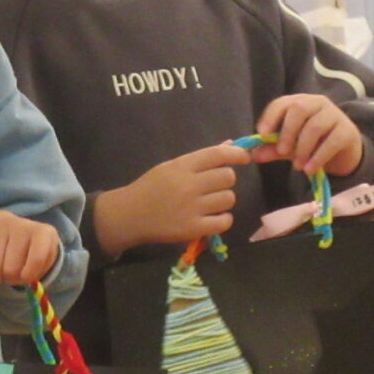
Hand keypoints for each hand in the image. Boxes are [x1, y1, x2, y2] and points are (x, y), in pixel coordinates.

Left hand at [0, 211, 62, 286]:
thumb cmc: (1, 250)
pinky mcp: (44, 233)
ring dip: (13, 279)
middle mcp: (1, 218)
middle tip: (1, 275)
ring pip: (11, 268)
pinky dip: (29, 277)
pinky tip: (28, 274)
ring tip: (15, 273)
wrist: (33, 243)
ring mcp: (23, 224)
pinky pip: (33, 264)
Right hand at [93, 142, 250, 255]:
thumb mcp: (170, 167)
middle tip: (213, 186)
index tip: (243, 157)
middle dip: (224, 180)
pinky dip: (222, 219)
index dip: (236, 154)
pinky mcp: (193, 229)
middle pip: (228, 177)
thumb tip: (229, 145)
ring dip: (222, 201)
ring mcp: (191, 208)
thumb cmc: (150, 188)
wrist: (129, 215)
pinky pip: (224, 221)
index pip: (218, 154)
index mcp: (181, 166)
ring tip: (208, 204)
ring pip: (228, 199)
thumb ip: (200, 159)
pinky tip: (212, 218)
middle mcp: (188, 185)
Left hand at [254, 95, 363, 176]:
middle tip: (281, 152)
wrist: (343, 153)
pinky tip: (309, 170)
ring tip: (297, 166)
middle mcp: (317, 103)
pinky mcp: (347, 131)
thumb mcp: (289, 147)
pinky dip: (318, 157)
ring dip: (302, 148)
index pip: (282, 103)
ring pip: (315, 126)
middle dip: (287, 132)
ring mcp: (334, 115)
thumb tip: (253, 155)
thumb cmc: (312, 144)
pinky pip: (331, 142)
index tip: (261, 134)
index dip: (270, 117)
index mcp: (299, 102)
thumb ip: (272, 149)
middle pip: (299, 109)